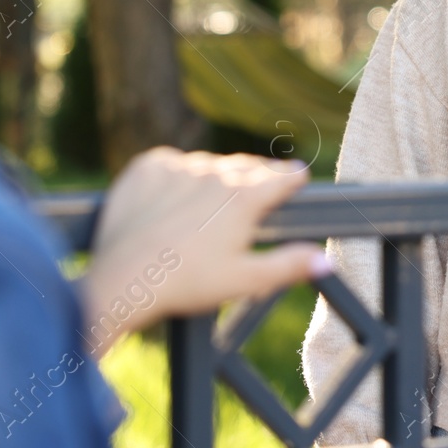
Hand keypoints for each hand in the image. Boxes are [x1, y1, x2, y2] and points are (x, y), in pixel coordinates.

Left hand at [77, 147, 329, 355]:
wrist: (122, 279)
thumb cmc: (186, 283)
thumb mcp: (244, 281)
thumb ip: (288, 266)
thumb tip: (325, 260)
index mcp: (245, 196)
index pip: (283, 176)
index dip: (293, 179)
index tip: (298, 179)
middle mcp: (216, 172)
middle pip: (248, 165)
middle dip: (260, 175)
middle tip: (264, 186)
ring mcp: (180, 166)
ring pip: (210, 165)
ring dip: (218, 176)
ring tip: (215, 198)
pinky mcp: (148, 166)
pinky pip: (173, 164)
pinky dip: (180, 176)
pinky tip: (177, 198)